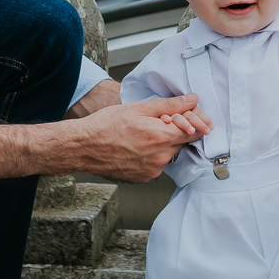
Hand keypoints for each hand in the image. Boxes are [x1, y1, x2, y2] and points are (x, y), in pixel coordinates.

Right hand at [75, 96, 212, 182]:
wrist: (83, 147)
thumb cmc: (106, 125)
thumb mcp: (139, 108)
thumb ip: (170, 105)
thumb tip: (192, 100)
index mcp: (161, 137)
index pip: (195, 131)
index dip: (193, 121)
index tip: (187, 115)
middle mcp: (160, 158)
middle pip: (183, 142)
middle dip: (176, 131)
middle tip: (158, 122)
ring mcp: (152, 171)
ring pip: (170, 154)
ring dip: (164, 144)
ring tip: (143, 134)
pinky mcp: (144, 178)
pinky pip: (158, 164)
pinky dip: (154, 155)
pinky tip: (138, 146)